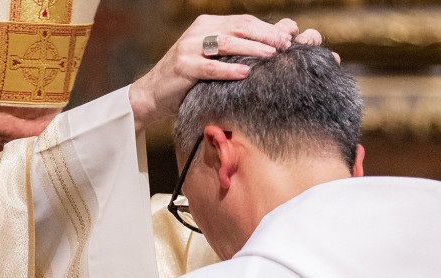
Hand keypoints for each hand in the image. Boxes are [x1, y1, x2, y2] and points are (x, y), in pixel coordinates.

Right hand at [129, 15, 324, 131]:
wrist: (152, 94)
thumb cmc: (187, 80)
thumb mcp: (210, 59)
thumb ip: (233, 52)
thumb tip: (269, 49)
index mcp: (207, 25)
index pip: (243, 21)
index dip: (267, 28)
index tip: (288, 39)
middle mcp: (198, 31)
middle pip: (238, 27)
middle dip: (265, 35)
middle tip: (285, 45)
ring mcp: (188, 47)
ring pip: (226, 43)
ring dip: (252, 48)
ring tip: (271, 55)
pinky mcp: (182, 65)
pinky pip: (209, 66)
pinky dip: (228, 70)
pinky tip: (244, 73)